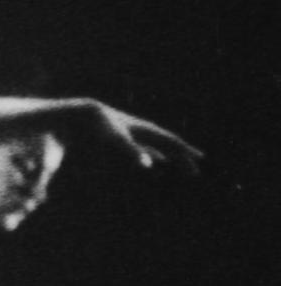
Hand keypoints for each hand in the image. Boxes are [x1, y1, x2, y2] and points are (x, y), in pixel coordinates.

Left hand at [78, 102, 201, 173]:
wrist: (85, 113)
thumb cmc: (100, 127)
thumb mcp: (117, 140)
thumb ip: (134, 151)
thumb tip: (150, 165)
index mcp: (146, 131)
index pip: (172, 142)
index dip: (186, 151)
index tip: (200, 158)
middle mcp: (144, 131)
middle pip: (169, 145)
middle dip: (183, 158)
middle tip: (195, 171)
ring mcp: (136, 134)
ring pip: (159, 146)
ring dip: (172, 155)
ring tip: (182, 162)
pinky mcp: (126, 138)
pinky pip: (147, 148)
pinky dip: (155, 154)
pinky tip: (158, 159)